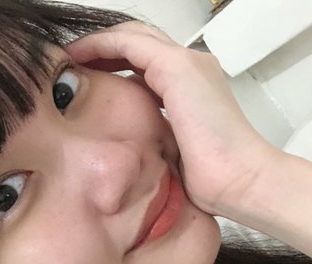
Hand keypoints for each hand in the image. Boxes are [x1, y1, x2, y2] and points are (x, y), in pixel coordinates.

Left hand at [63, 21, 279, 219]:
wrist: (240, 179)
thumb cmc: (215, 178)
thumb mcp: (176, 151)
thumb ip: (157, 134)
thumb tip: (132, 143)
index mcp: (193, 86)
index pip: (147, 62)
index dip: (116, 63)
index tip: (88, 79)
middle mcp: (192, 67)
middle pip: (139, 42)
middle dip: (104, 48)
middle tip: (74, 63)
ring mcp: (186, 63)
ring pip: (132, 36)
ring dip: (98, 44)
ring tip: (70, 58)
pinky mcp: (176, 67)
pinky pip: (127, 44)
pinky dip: (100, 46)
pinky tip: (77, 58)